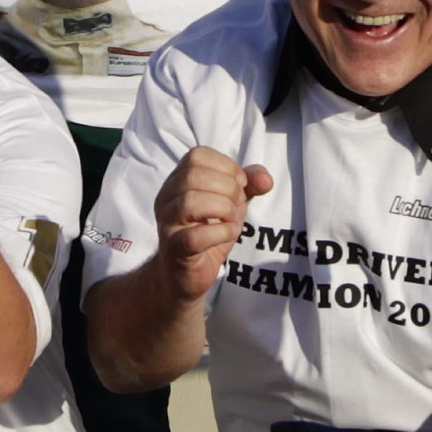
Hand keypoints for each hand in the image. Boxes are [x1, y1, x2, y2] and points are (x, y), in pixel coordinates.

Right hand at [153, 146, 270, 297]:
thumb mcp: (231, 205)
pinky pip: (194, 236)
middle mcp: (166, 198)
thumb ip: (248, 186)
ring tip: (233, 220)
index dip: (226, 166)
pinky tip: (230, 234)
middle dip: (227, 187)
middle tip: (238, 205)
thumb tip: (265, 179)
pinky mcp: (174, 249)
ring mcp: (167, 224)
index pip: (196, 155)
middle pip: (193, 175)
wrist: (186, 276)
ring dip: (223, 208)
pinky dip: (220, 232)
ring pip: (190, 201)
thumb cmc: (207, 235)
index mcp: (177, 181)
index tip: (240, 184)